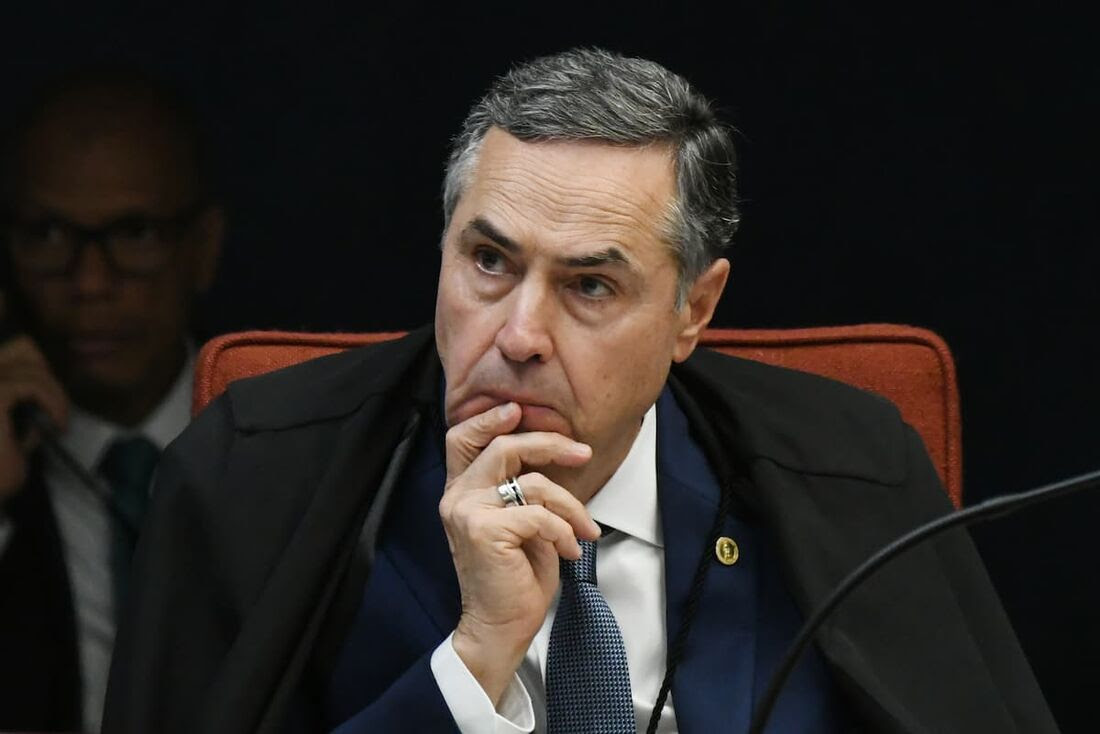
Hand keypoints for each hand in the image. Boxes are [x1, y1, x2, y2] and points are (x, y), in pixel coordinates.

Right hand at [0, 336, 67, 501]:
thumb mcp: (10, 435)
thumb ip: (18, 410)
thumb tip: (40, 398)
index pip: (9, 352)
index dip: (35, 367)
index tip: (49, 400)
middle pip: (19, 348)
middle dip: (47, 376)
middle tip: (57, 409)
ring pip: (31, 367)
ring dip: (56, 394)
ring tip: (60, 422)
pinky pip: (33, 384)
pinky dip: (54, 401)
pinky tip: (59, 425)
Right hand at [439, 401, 600, 704]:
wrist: (499, 627)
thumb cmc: (514, 576)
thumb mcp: (519, 521)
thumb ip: (520, 487)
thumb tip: (555, 451)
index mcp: (461, 491)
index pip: (462, 437)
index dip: (491, 418)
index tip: (522, 412)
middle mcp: (457, 497)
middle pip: (502, 446)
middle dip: (549, 444)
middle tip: (583, 453)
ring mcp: (467, 512)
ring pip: (531, 482)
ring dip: (570, 505)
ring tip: (584, 529)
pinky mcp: (485, 530)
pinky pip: (539, 514)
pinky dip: (564, 530)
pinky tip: (570, 549)